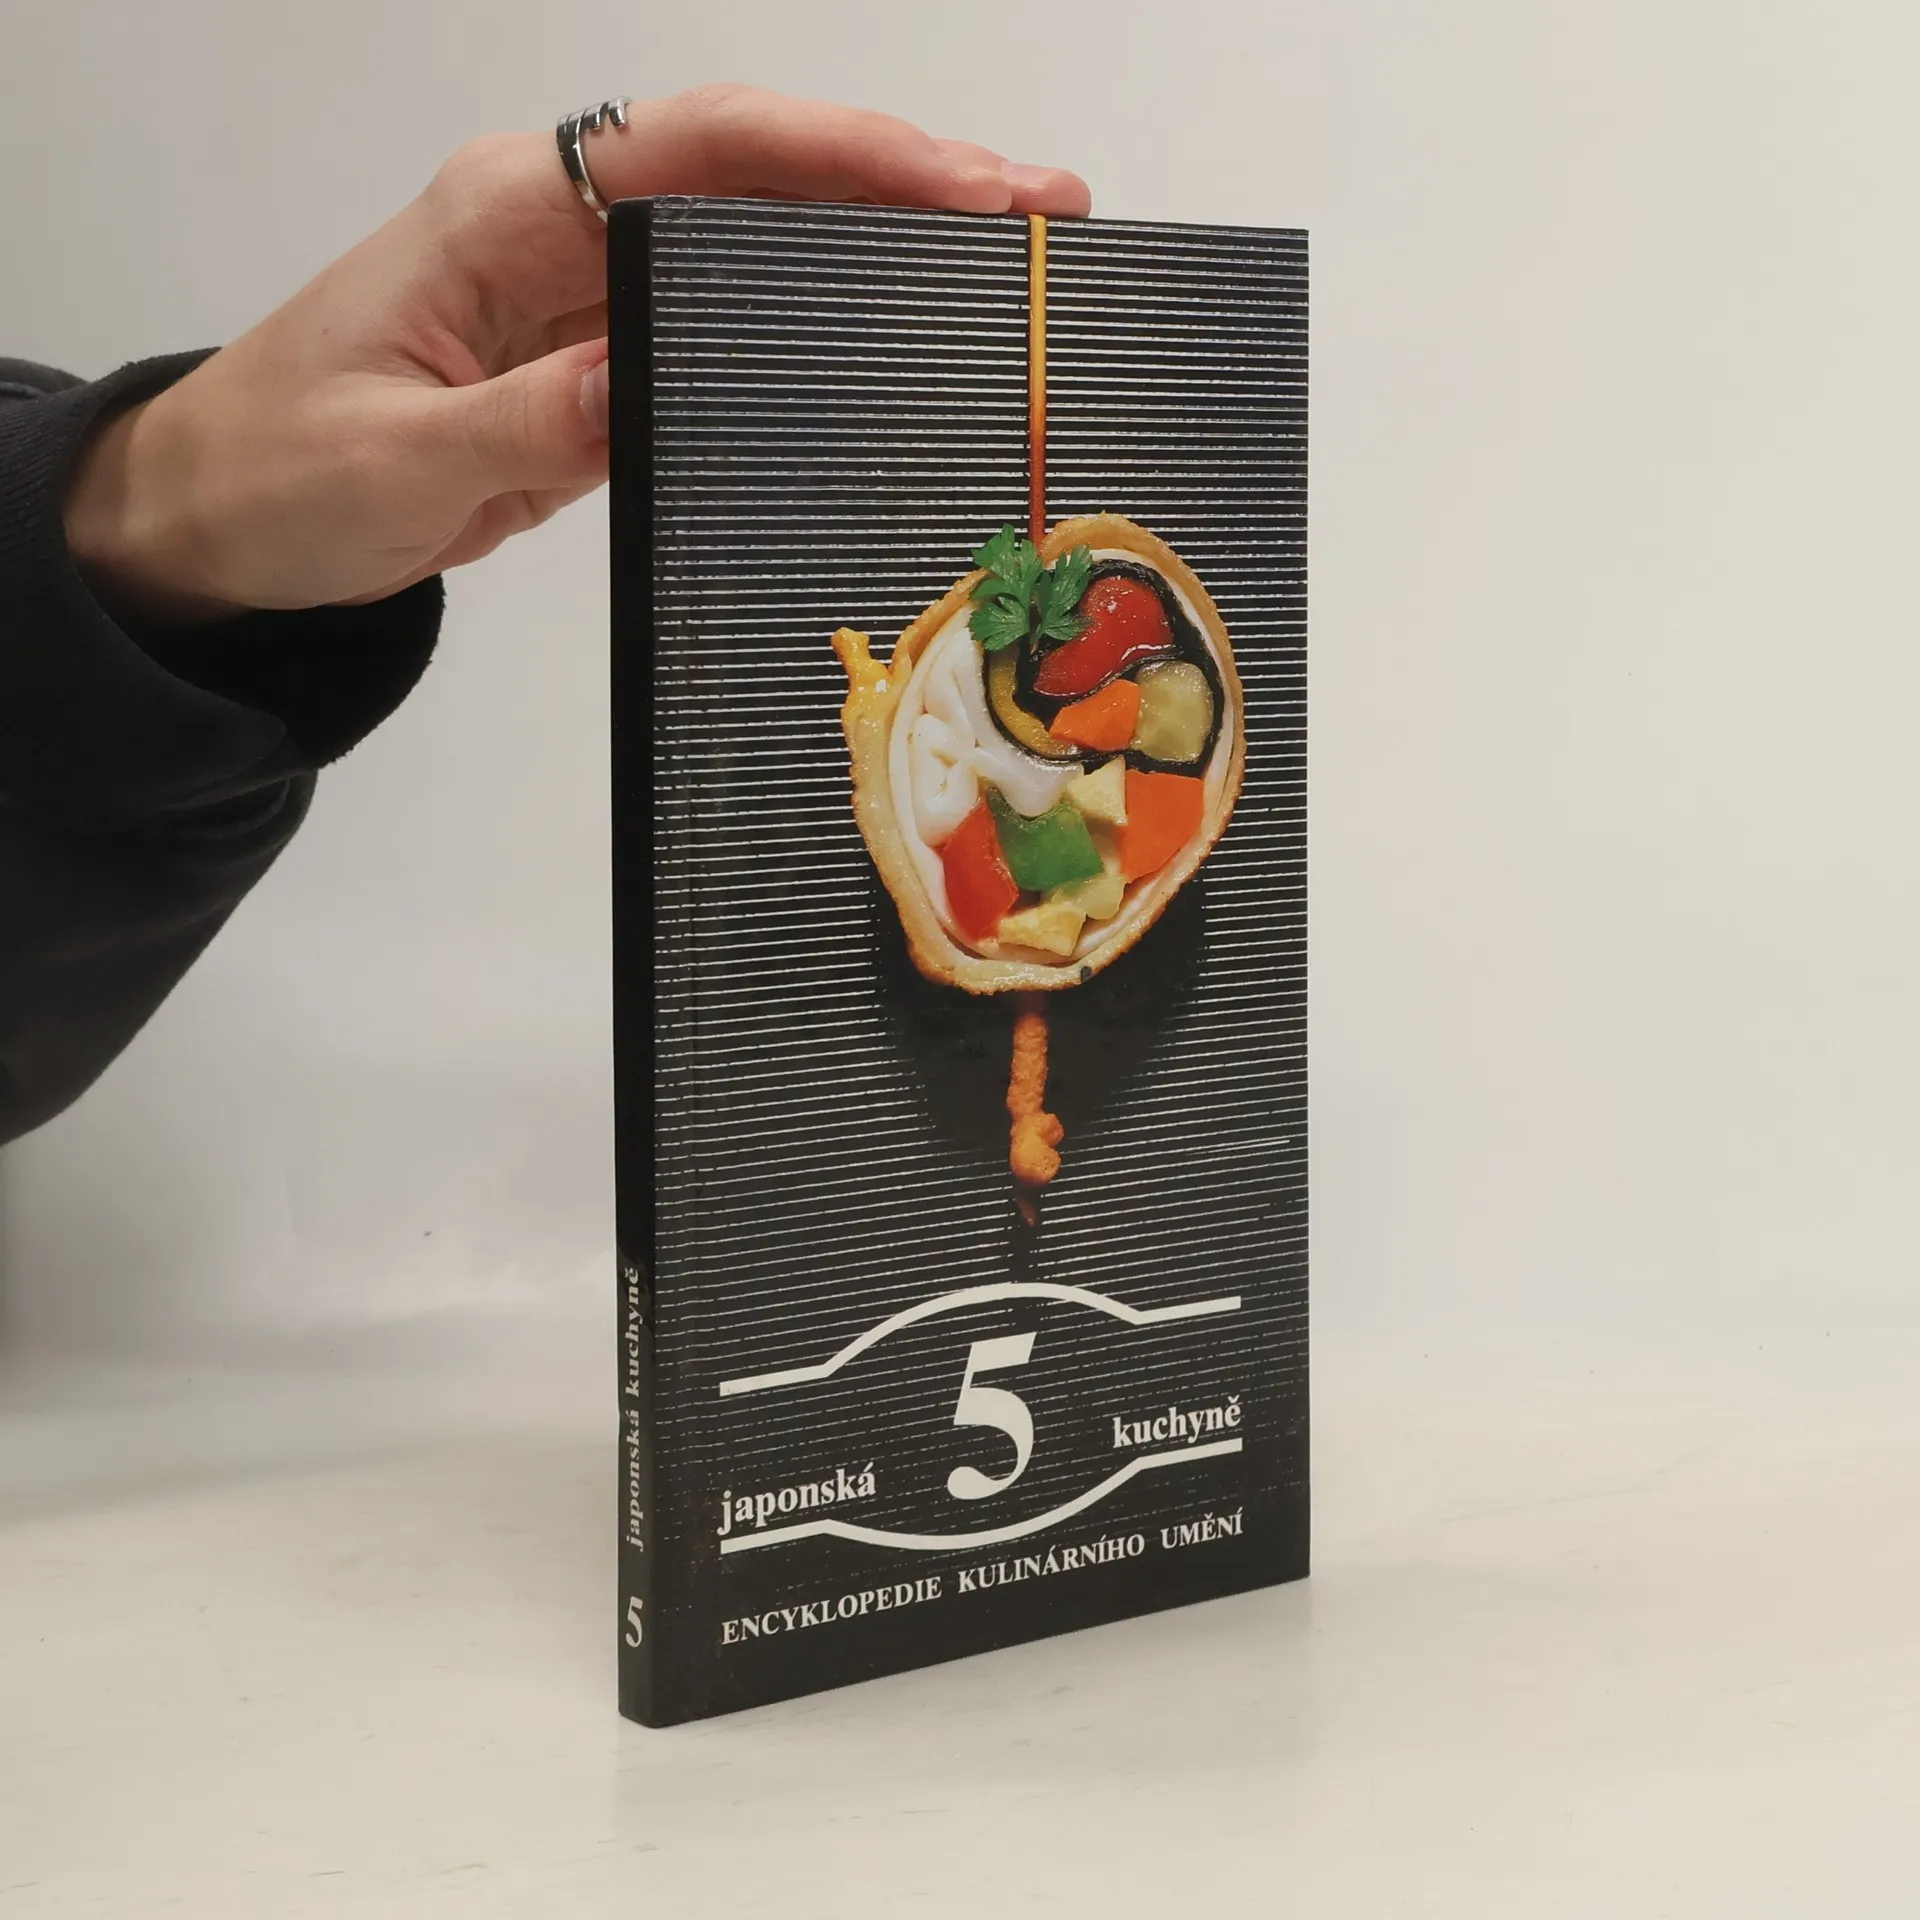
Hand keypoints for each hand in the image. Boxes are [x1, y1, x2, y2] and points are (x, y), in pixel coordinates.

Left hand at [64, 85, 1091, 626]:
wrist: (225, 518)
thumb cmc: (280, 472)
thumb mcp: (395, 458)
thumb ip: (527, 420)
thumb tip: (646, 378)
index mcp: (508, 212)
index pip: (704, 149)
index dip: (847, 156)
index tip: (968, 187)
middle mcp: (560, 227)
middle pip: (758, 171)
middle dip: (904, 180)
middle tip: (1040, 216)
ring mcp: (588, 291)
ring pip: (759, 241)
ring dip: (879, 246)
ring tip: (1005, 268)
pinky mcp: (600, 360)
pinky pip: (729, 324)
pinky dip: (817, 323)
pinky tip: (895, 338)